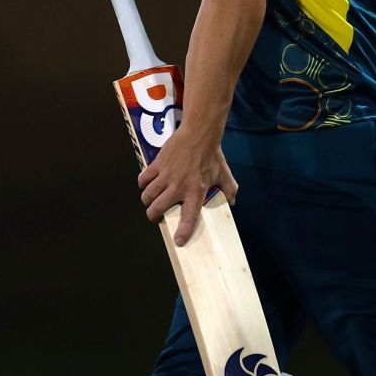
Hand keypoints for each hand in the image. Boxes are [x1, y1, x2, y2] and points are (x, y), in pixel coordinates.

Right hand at [138, 122, 237, 246]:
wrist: (199, 134)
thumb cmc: (212, 155)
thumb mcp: (224, 174)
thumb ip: (229, 189)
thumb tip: (232, 202)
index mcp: (196, 191)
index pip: (189, 217)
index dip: (183, 231)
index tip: (178, 241)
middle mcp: (178, 186)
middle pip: (157, 208)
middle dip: (153, 215)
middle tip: (155, 215)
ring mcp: (166, 175)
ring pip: (147, 195)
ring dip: (147, 201)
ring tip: (151, 201)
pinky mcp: (157, 165)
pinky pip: (143, 179)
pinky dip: (143, 183)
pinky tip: (147, 184)